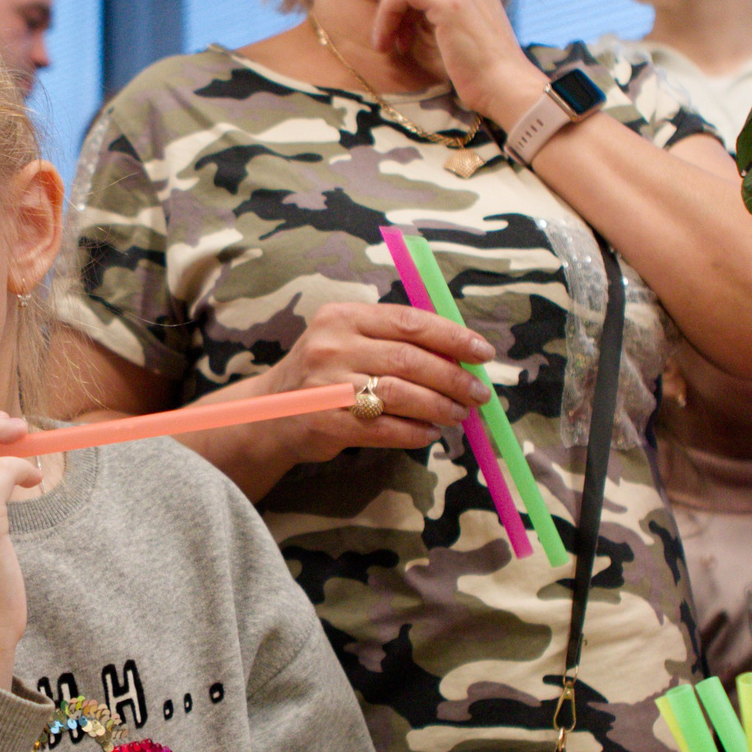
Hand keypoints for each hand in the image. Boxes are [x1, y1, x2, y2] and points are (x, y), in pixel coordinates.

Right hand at [249, 300, 492, 465]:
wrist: (267, 413)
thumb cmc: (321, 374)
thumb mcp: (344, 339)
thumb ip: (391, 339)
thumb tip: (458, 354)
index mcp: (343, 317)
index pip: (409, 322)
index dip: (452, 337)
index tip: (483, 353)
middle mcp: (332, 346)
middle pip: (410, 359)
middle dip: (453, 378)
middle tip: (478, 394)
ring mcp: (327, 385)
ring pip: (401, 394)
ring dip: (439, 407)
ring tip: (459, 415)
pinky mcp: (326, 421)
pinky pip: (384, 428)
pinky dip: (413, 432)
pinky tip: (429, 434)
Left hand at [370, 0, 549, 130]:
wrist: (506, 88)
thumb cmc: (486, 77)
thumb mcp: (463, 40)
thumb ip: (444, 23)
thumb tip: (414, 23)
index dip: (408, 8)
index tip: (403, 40)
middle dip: (396, 9)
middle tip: (391, 42)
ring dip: (388, 14)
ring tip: (386, 46)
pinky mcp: (448, 2)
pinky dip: (387, 15)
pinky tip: (387, 42)